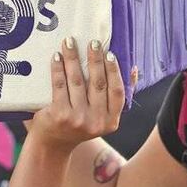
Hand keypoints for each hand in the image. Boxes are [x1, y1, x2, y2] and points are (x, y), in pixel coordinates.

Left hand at [27, 38, 127, 153]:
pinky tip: (57, 57)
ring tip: (70, 42)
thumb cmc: (80, 122)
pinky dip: (58, 69)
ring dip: (73, 58)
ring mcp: (78, 119)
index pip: (117, 92)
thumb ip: (117, 95)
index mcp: (111, 121)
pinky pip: (60, 86)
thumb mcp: (102, 115)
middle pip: (97, 83)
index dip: (114, 71)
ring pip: (77, 81)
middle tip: (93, 42)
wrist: (53, 144)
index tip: (110, 53)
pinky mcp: (59, 115)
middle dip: (95, 59)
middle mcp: (96, 122)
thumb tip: (133, 68)